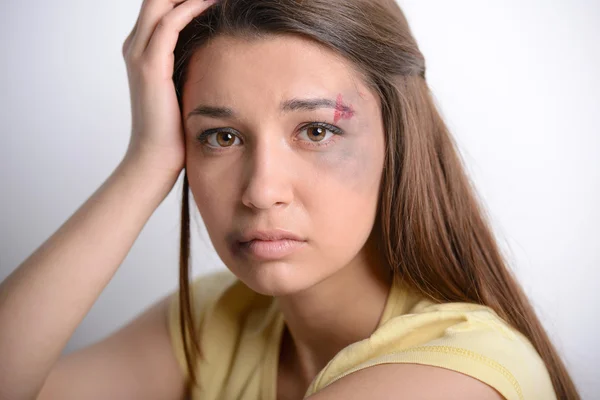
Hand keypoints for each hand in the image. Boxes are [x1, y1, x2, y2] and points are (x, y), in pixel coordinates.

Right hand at [121, 0, 215, 175]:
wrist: (155, 158)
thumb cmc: (174, 128)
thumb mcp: (184, 87)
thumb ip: (192, 64)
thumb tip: (219, 51)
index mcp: (143, 49)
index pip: (161, 4)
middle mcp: (136, 46)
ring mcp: (139, 54)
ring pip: (160, 2)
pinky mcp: (149, 67)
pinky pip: (170, 25)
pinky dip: (191, 8)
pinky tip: (214, 3)